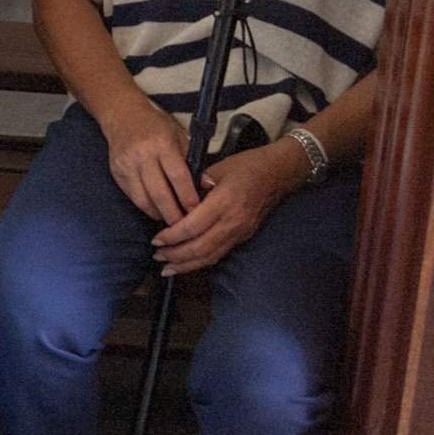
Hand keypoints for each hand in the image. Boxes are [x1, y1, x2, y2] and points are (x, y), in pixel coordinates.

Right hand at [98, 100, 200, 223]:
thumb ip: (193, 161)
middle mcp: (142, 155)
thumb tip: (207, 185)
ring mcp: (127, 166)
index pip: (178, 177)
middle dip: (174, 214)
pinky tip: (158, 209)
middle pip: (160, 194)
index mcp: (161, 144)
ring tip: (173, 220)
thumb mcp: (179, 136)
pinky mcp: (117, 174)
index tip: (197, 210)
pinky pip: (134, 198)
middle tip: (186, 225)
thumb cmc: (155, 125)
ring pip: (145, 200)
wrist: (123, 116)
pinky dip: (148, 207)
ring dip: (160, 214)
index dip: (188, 197)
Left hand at [149, 139, 310, 274]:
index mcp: (224, 202)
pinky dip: (201, 262)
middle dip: (176, 255)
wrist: (278, 174)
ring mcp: (240, 232)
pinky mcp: (243, 237)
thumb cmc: (247, 166)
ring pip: (210, 256)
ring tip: (167, 268)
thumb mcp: (218, 168)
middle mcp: (233, 222)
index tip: (155, 239)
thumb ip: (195, 184)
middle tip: (156, 255)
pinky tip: (187, 265)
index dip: (172, 236)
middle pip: (200, 247)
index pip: (192, 226)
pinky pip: (219, 254)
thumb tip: (175, 199)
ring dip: (187, 265)